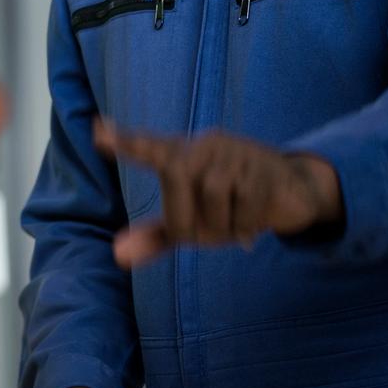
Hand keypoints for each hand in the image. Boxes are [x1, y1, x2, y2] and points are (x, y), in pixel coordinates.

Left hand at [95, 120, 343, 269]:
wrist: (291, 193)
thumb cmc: (230, 207)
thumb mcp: (191, 224)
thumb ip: (155, 237)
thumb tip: (118, 256)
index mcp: (182, 157)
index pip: (148, 147)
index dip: (124, 141)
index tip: (96, 131)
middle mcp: (205, 146)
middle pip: (176, 175)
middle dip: (185, 217)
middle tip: (203, 239)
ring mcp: (237, 152)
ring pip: (213, 192)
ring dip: (220, 225)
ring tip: (231, 230)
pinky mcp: (265, 167)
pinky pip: (246, 203)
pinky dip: (245, 226)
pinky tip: (252, 229)